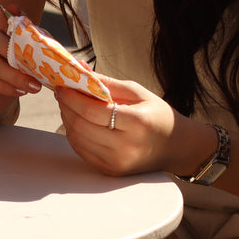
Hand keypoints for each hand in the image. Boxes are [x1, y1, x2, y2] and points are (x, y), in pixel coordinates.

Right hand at [0, 0, 42, 119]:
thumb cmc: (10, 58)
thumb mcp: (20, 42)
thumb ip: (20, 26)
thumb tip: (15, 8)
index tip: (15, 28)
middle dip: (12, 50)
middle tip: (33, 64)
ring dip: (13, 74)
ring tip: (34, 84)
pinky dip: (6, 86)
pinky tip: (21, 90)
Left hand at [56, 75, 183, 175]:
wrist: (176, 147)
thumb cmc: (157, 116)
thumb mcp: (138, 93)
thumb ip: (107, 82)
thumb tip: (78, 67)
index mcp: (137, 123)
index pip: (93, 111)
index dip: (72, 97)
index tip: (63, 86)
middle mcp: (127, 147)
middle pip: (81, 126)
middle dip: (66, 107)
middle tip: (63, 94)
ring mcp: (118, 162)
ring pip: (77, 139)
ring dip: (67, 120)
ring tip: (69, 106)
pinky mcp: (111, 171)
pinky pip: (82, 151)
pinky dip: (74, 135)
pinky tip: (78, 122)